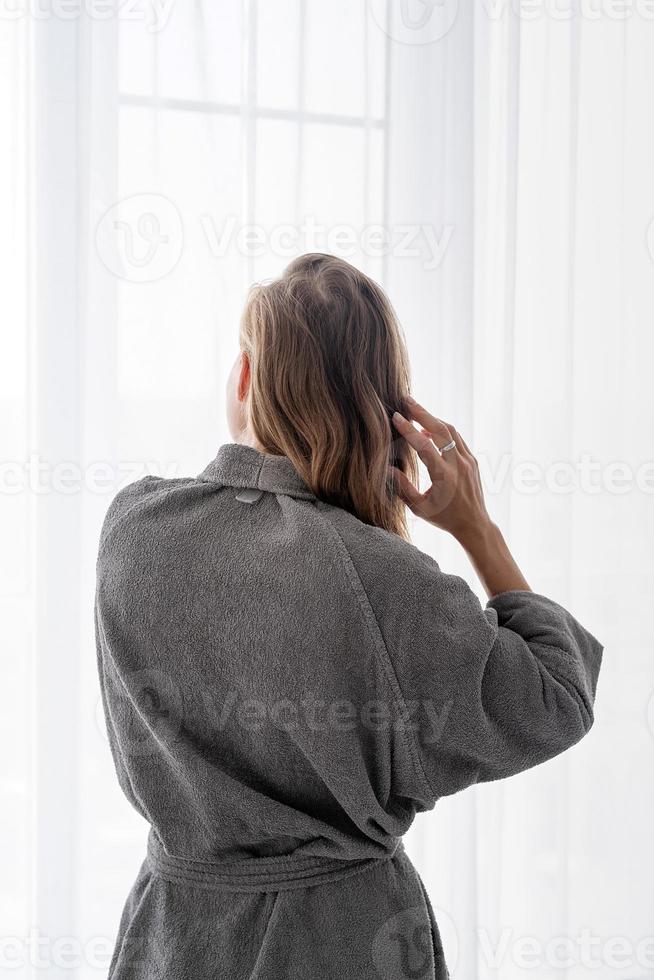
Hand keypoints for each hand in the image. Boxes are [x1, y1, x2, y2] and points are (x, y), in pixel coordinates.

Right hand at [390, 397, 490, 542]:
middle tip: (406, 400)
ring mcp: (467, 460)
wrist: (474, 524)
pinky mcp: (472, 460)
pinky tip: (429, 428)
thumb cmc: (444, 518)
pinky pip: (456, 438)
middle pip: (440, 430)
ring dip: (432, 418)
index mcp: (443, 476)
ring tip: (416, 410)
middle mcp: (458, 465)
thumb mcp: (419, 507)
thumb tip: (387, 467)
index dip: (409, 429)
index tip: (396, 417)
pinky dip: (442, 430)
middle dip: (422, 413)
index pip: (424, 446)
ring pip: (450, 430)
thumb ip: (402, 487)